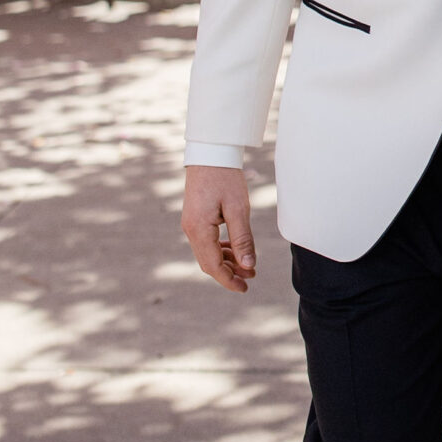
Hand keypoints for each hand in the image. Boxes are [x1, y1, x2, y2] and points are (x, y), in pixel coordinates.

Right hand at [181, 165, 256, 292]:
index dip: (229, 280)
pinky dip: (221, 249)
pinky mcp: (195, 218)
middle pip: (208, 262)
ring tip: (247, 265)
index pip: (213, 265)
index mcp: (199, 229)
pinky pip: (207, 242)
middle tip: (251, 278)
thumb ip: (243, 238)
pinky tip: (235, 250)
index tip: (245, 288)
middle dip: (229, 273)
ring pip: (208, 253)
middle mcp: (190, 230)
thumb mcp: (238, 209)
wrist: (210, 153)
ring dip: (226, 261)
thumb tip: (248, 265)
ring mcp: (191, 224)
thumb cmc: (225, 177)